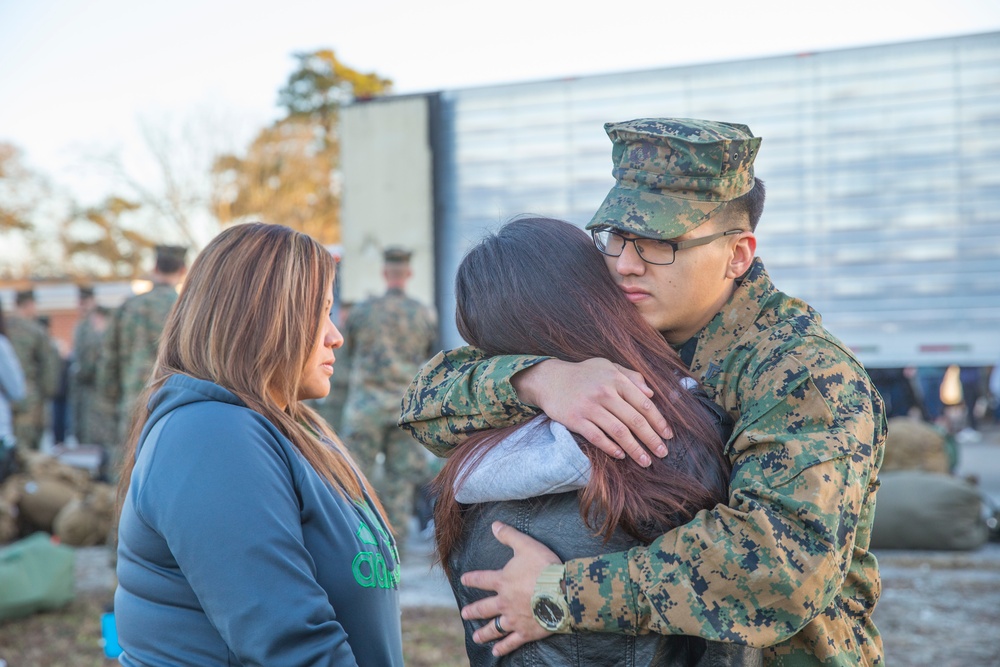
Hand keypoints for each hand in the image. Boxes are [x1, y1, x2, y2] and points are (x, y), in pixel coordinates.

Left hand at [460, 522, 560, 655]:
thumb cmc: (544, 568)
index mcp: (502, 581)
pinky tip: (496, 652)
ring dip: (484, 633)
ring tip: (476, 638)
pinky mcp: (525, 631)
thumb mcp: (526, 545)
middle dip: (473, 611)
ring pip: (494, 628)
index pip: (482, 579)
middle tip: (464, 615)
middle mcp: (504, 602)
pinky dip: (503, 647)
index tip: (463, 580)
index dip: (472, 579)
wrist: (562, 592)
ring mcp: (513, 618)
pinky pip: (511, 641)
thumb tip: (494, 525)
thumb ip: (509, 535)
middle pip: (484, 608)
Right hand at [513, 358, 670, 465]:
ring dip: (635, 449)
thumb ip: (631, 377)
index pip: (644, 404)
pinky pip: (597, 437)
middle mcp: (604, 393)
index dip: (658, 421)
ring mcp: (589, 407)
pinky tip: (621, 455)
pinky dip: (611, 448)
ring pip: (618, 432)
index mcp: (616, 380)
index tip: (668, 435)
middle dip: (651, 439)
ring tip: (645, 461)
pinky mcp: (575, 420)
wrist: (550, 379)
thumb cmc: (583, 374)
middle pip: (634, 421)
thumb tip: (652, 393)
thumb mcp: (608, 366)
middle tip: (662, 453)